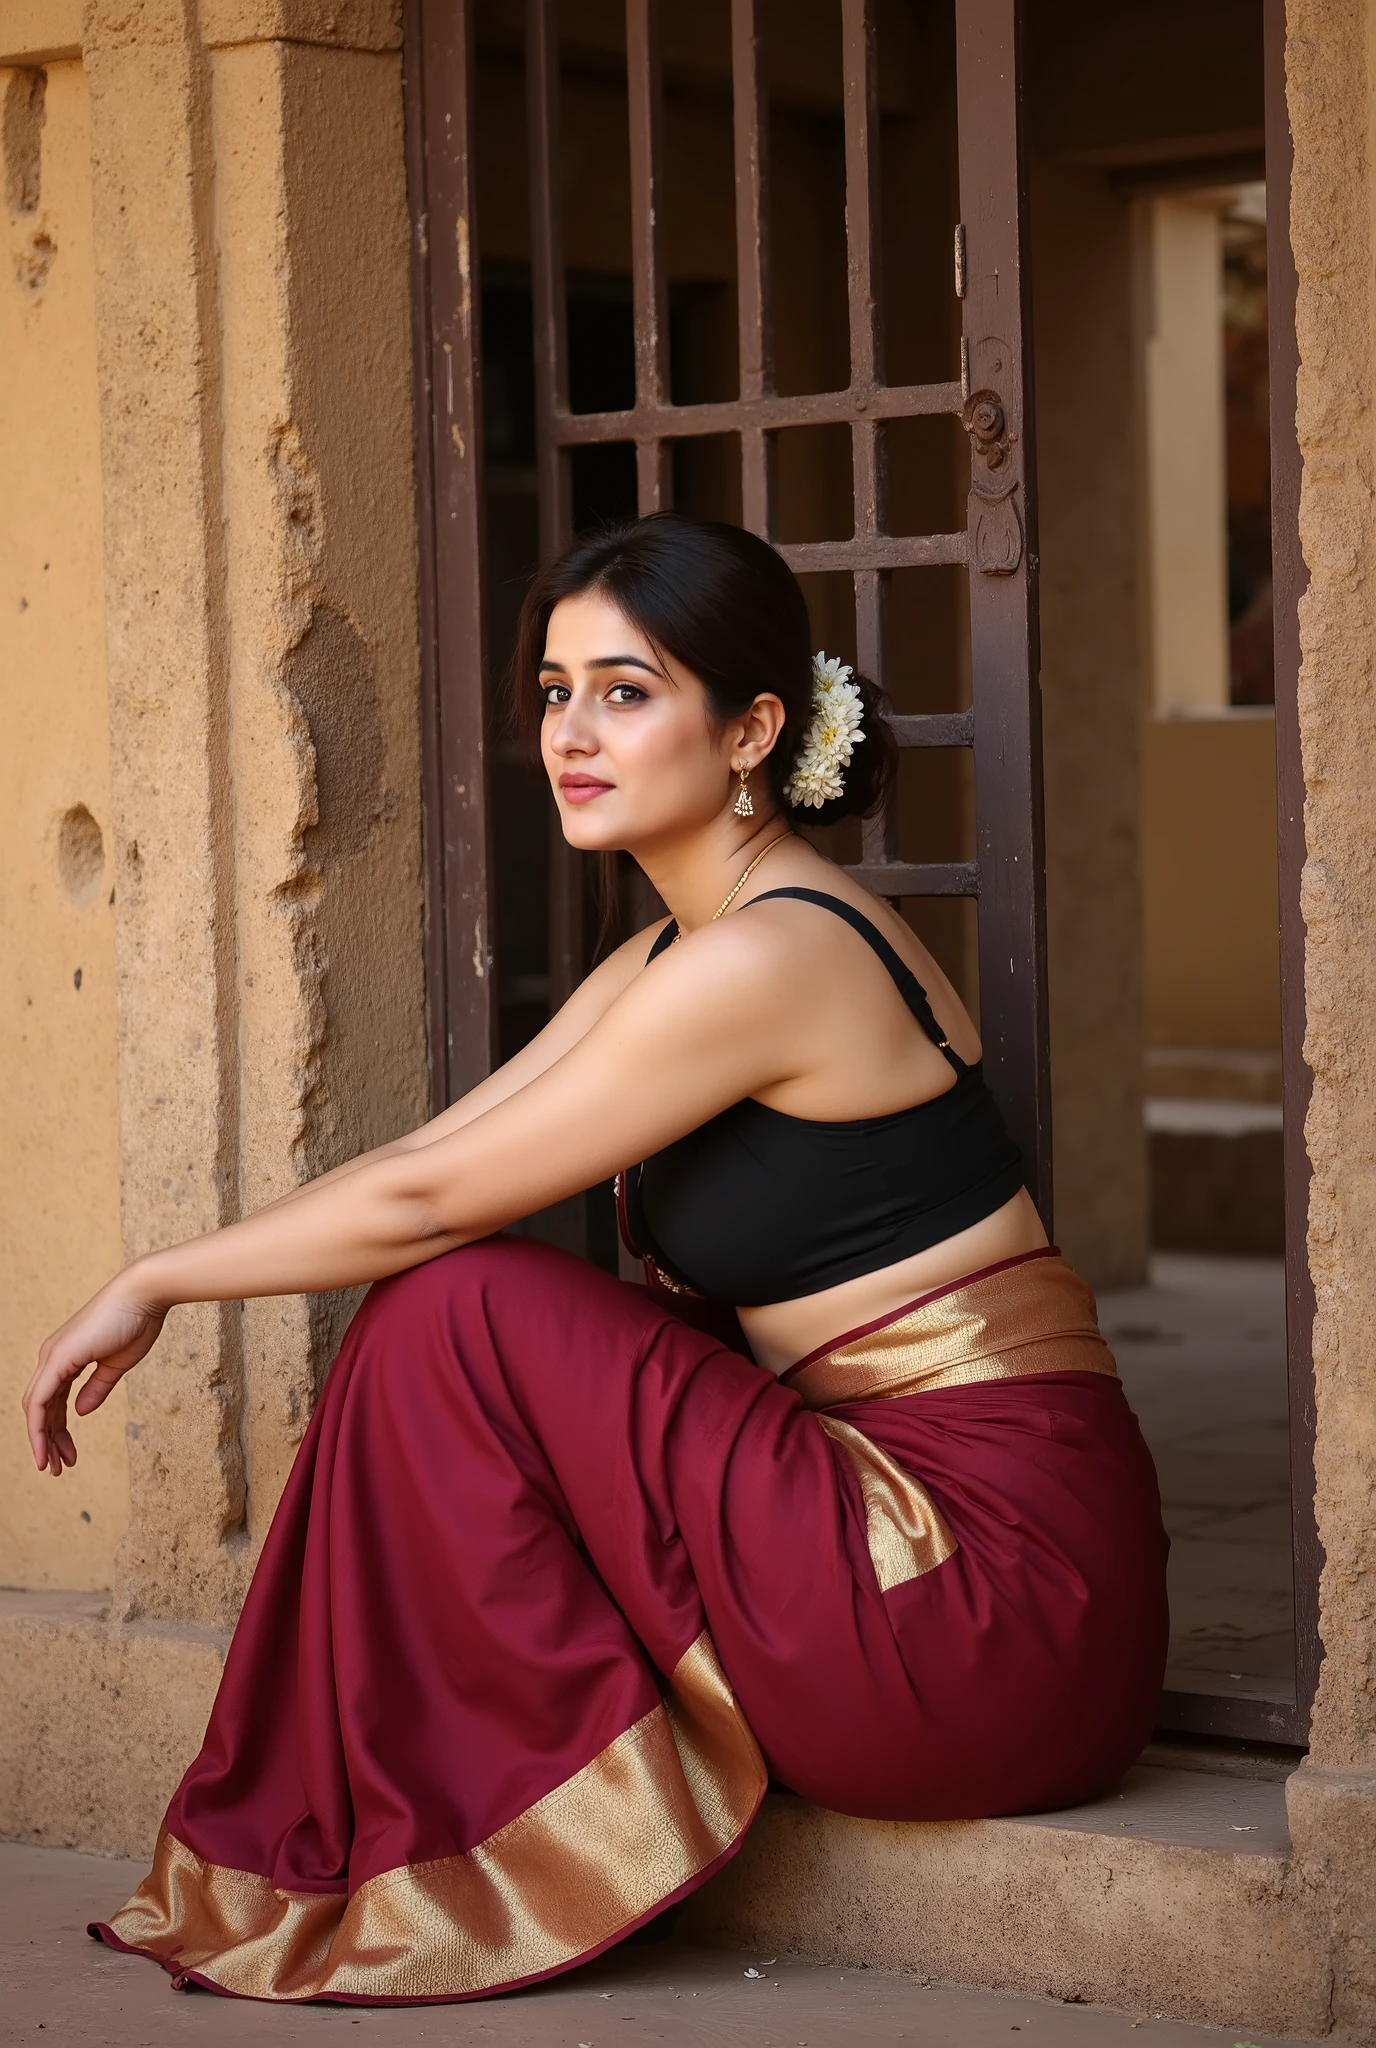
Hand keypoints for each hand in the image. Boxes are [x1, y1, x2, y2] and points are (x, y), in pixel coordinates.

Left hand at [22, 1274, 165, 1477]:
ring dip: (42, 1439)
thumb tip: (79, 1412)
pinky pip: (41, 1398)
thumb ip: (97, 1388)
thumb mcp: (116, 1365)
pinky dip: (40, 1425)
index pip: (53, 1401)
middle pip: (40, 1408)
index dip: (56, 1430)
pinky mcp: (59, 1358)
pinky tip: (46, 1445)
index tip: (67, 1455)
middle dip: (48, 1441)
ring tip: (53, 1466)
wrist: (144, 1295)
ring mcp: (52, 1356)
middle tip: (58, 1468)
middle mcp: (52, 1357)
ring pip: (36, 1407)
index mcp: (65, 1358)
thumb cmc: (136, 1323)